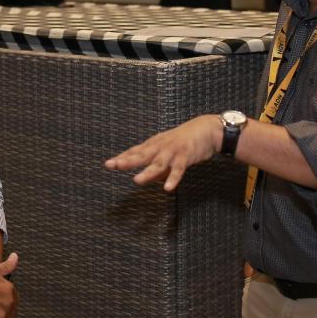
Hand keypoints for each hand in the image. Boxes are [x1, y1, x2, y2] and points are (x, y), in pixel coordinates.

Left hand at [104, 115, 221, 191]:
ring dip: (147, 172)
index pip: (135, 151)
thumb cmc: (185, 141)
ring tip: (137, 180)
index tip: (108, 164)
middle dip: (126, 160)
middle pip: (141, 154)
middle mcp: (161, 146)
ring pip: (158, 163)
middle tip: (112, 165)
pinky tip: (168, 187)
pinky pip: (178, 169)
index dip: (122, 157)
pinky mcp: (186, 155)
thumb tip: (147, 179)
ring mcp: (172, 151)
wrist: (207, 129)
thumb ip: (157, 167)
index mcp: (155, 145)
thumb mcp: (168, 153)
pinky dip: (173, 178)